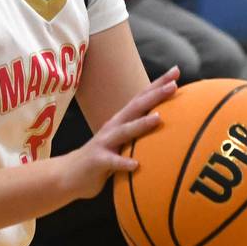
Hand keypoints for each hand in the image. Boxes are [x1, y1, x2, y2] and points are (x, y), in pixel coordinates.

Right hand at [62, 66, 179, 200]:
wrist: (70, 174)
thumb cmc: (103, 157)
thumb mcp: (121, 141)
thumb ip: (138, 132)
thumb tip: (166, 124)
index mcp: (121, 120)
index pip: (142, 98)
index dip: (157, 84)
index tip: (175, 71)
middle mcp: (113, 127)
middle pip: (136, 107)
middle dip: (155, 95)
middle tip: (173, 85)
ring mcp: (104, 143)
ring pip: (125, 131)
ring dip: (141, 124)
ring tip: (158, 119)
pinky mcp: (98, 161)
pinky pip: (113, 162)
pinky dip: (124, 163)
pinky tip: (136, 165)